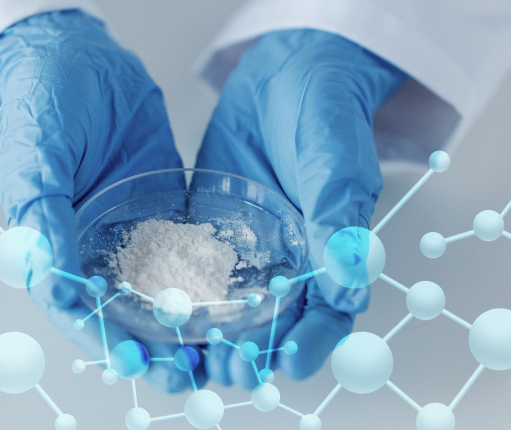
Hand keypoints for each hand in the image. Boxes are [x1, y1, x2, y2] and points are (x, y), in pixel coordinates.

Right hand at [0, 10, 202, 391]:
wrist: (83, 61)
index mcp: (52, 244)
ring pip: (157, 294)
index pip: (74, 307)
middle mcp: (92, 249)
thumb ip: (44, 214)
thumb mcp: (36, 155)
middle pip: (121, 313)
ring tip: (217, 353)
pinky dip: (204, 283)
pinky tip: (231, 302)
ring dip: (183, 326)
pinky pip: (185, 255)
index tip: (133, 361)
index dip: (101, 338)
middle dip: (152, 348)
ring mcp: (130, 235)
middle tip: (188, 373)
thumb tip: (53, 278)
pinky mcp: (163, 216)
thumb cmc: (45, 102)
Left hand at [195, 29, 406, 387]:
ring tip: (195, 355)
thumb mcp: (336, 167)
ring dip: (216, 337)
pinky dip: (183, 295)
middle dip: (256, 352)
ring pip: (233, 307)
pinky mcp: (211, 229)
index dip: (312, 343)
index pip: (327, 314)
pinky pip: (196, 269)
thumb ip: (338, 225)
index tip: (289, 362)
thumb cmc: (327, 117)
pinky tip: (163, 310)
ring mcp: (248, 248)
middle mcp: (290, 260)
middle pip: (276, 323)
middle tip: (233, 369)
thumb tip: (347, 288)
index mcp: (331, 252)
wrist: (286, 75)